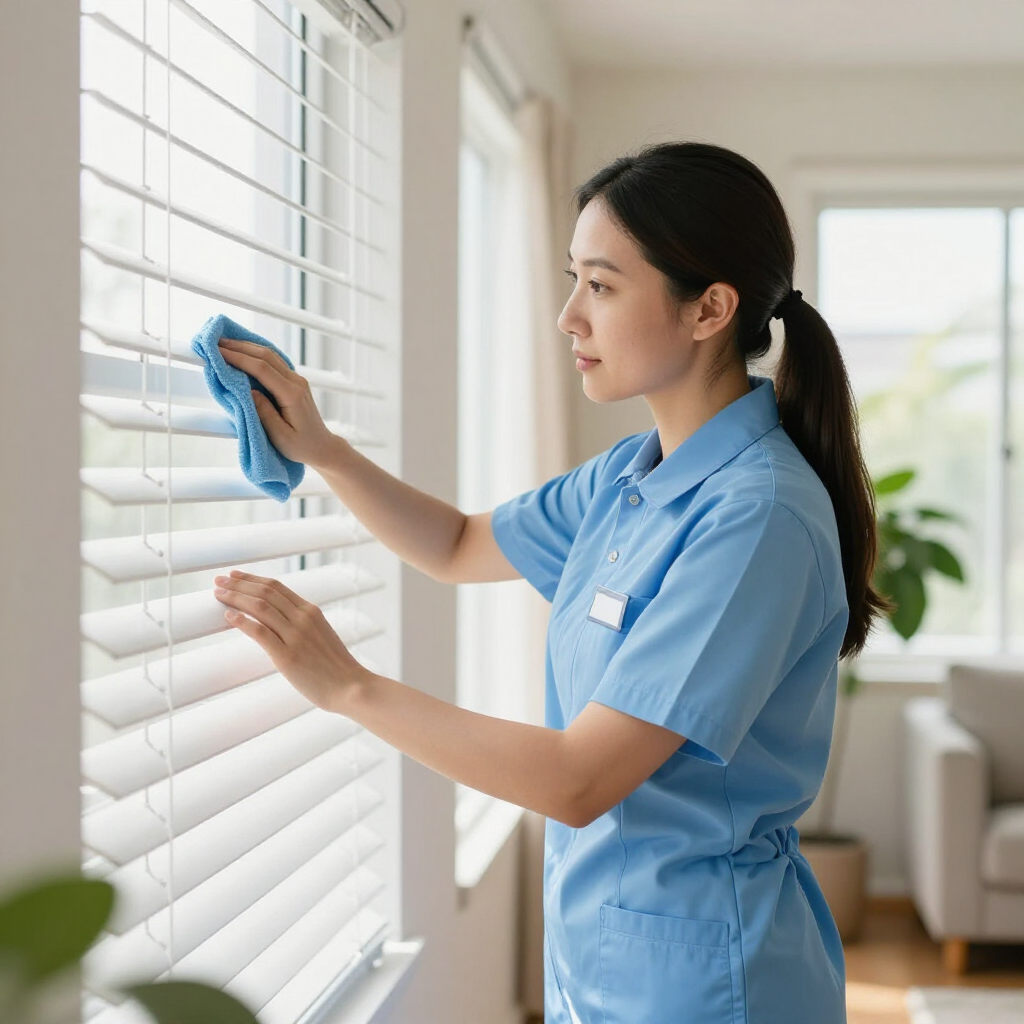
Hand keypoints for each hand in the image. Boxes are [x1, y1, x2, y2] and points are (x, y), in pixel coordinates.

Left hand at [212, 569, 372, 713]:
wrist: (350, 687)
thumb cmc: (336, 667)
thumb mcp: (321, 635)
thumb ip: (302, 624)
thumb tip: (277, 620)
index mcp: (311, 611)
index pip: (276, 586)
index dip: (252, 579)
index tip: (235, 576)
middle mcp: (303, 618)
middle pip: (266, 592)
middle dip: (239, 584)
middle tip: (219, 580)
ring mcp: (296, 636)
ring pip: (260, 607)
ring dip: (236, 598)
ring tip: (219, 594)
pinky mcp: (287, 656)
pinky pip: (260, 632)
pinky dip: (242, 621)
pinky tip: (229, 616)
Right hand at [218, 337, 342, 468]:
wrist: (321, 447)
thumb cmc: (301, 446)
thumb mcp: (280, 436)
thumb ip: (264, 413)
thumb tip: (248, 391)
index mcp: (292, 395)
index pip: (262, 369)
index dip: (239, 358)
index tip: (218, 352)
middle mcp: (296, 382)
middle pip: (266, 356)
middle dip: (239, 347)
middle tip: (215, 342)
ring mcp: (297, 380)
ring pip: (270, 355)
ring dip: (246, 347)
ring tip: (224, 343)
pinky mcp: (293, 382)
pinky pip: (274, 362)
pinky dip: (256, 354)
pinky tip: (243, 351)